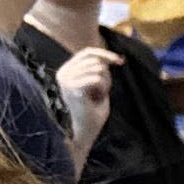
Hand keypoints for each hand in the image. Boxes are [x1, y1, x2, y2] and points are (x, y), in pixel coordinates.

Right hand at [55, 46, 115, 163]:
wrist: (84, 130)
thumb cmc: (91, 110)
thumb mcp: (96, 84)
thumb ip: (98, 70)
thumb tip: (109, 57)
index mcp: (66, 70)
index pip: (87, 52)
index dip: (105, 54)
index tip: (121, 61)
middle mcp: (62, 73)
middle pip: (96, 61)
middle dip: (107, 76)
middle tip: (102, 92)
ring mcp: (65, 80)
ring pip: (99, 69)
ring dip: (105, 84)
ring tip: (96, 97)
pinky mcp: (72, 88)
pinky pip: (96, 78)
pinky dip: (103, 88)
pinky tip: (96, 99)